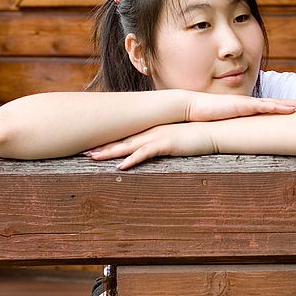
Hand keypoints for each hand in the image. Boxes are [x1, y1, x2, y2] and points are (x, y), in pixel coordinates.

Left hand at [85, 122, 216, 169]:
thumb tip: (157, 151)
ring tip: (92, 157)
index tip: (92, 146)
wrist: (214, 130)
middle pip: (121, 141)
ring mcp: (157, 137)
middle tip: (82, 151)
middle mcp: (150, 133)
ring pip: (128, 146)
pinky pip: (145, 153)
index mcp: (151, 132)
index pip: (126, 138)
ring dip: (110, 153)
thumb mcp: (176, 141)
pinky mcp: (166, 144)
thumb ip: (164, 145)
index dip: (108, 143)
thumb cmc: (196, 137)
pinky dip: (132, 159)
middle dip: (101, 147)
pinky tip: (120, 166)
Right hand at [185, 92, 295, 121]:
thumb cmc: (206, 118)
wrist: (192, 108)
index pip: (273, 109)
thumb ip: (234, 132)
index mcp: (249, 110)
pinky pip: (263, 107)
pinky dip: (277, 108)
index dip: (288, 110)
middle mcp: (251, 106)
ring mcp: (248, 105)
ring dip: (293, 106)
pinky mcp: (242, 106)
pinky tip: (290, 110)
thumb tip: (240, 143)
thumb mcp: (225, 126)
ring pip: (276, 104)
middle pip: (280, 105)